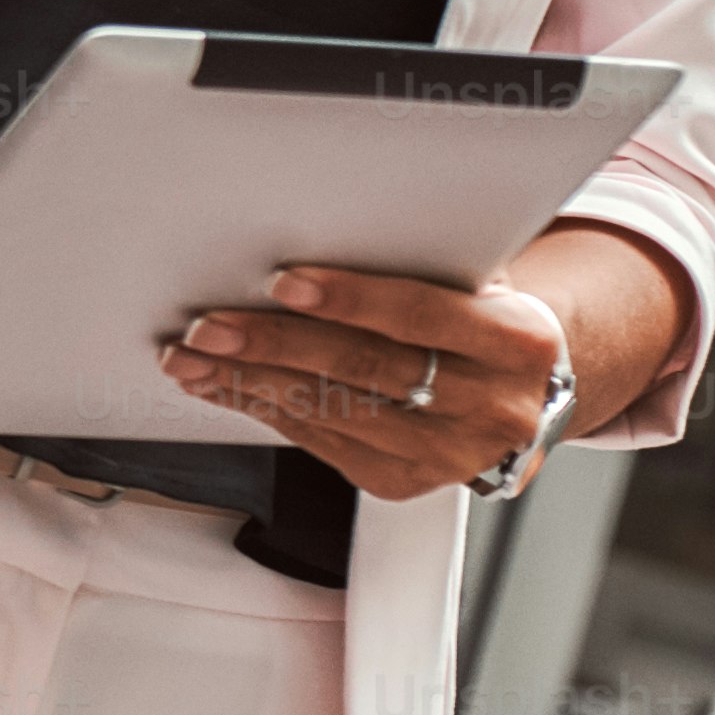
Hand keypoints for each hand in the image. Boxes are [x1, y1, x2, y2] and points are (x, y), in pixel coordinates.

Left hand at [161, 263, 572, 503]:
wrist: (523, 396)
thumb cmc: (483, 321)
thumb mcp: (479, 283)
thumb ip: (421, 264)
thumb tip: (317, 230)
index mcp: (515, 342)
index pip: (420, 315)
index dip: (349, 298)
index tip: (282, 282)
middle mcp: (489, 408)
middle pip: (365, 369)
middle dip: (275, 345)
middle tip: (208, 326)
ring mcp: (447, 456)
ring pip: (333, 412)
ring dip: (250, 382)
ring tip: (192, 356)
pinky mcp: (404, 484)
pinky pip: (321, 443)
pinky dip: (265, 409)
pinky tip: (224, 385)